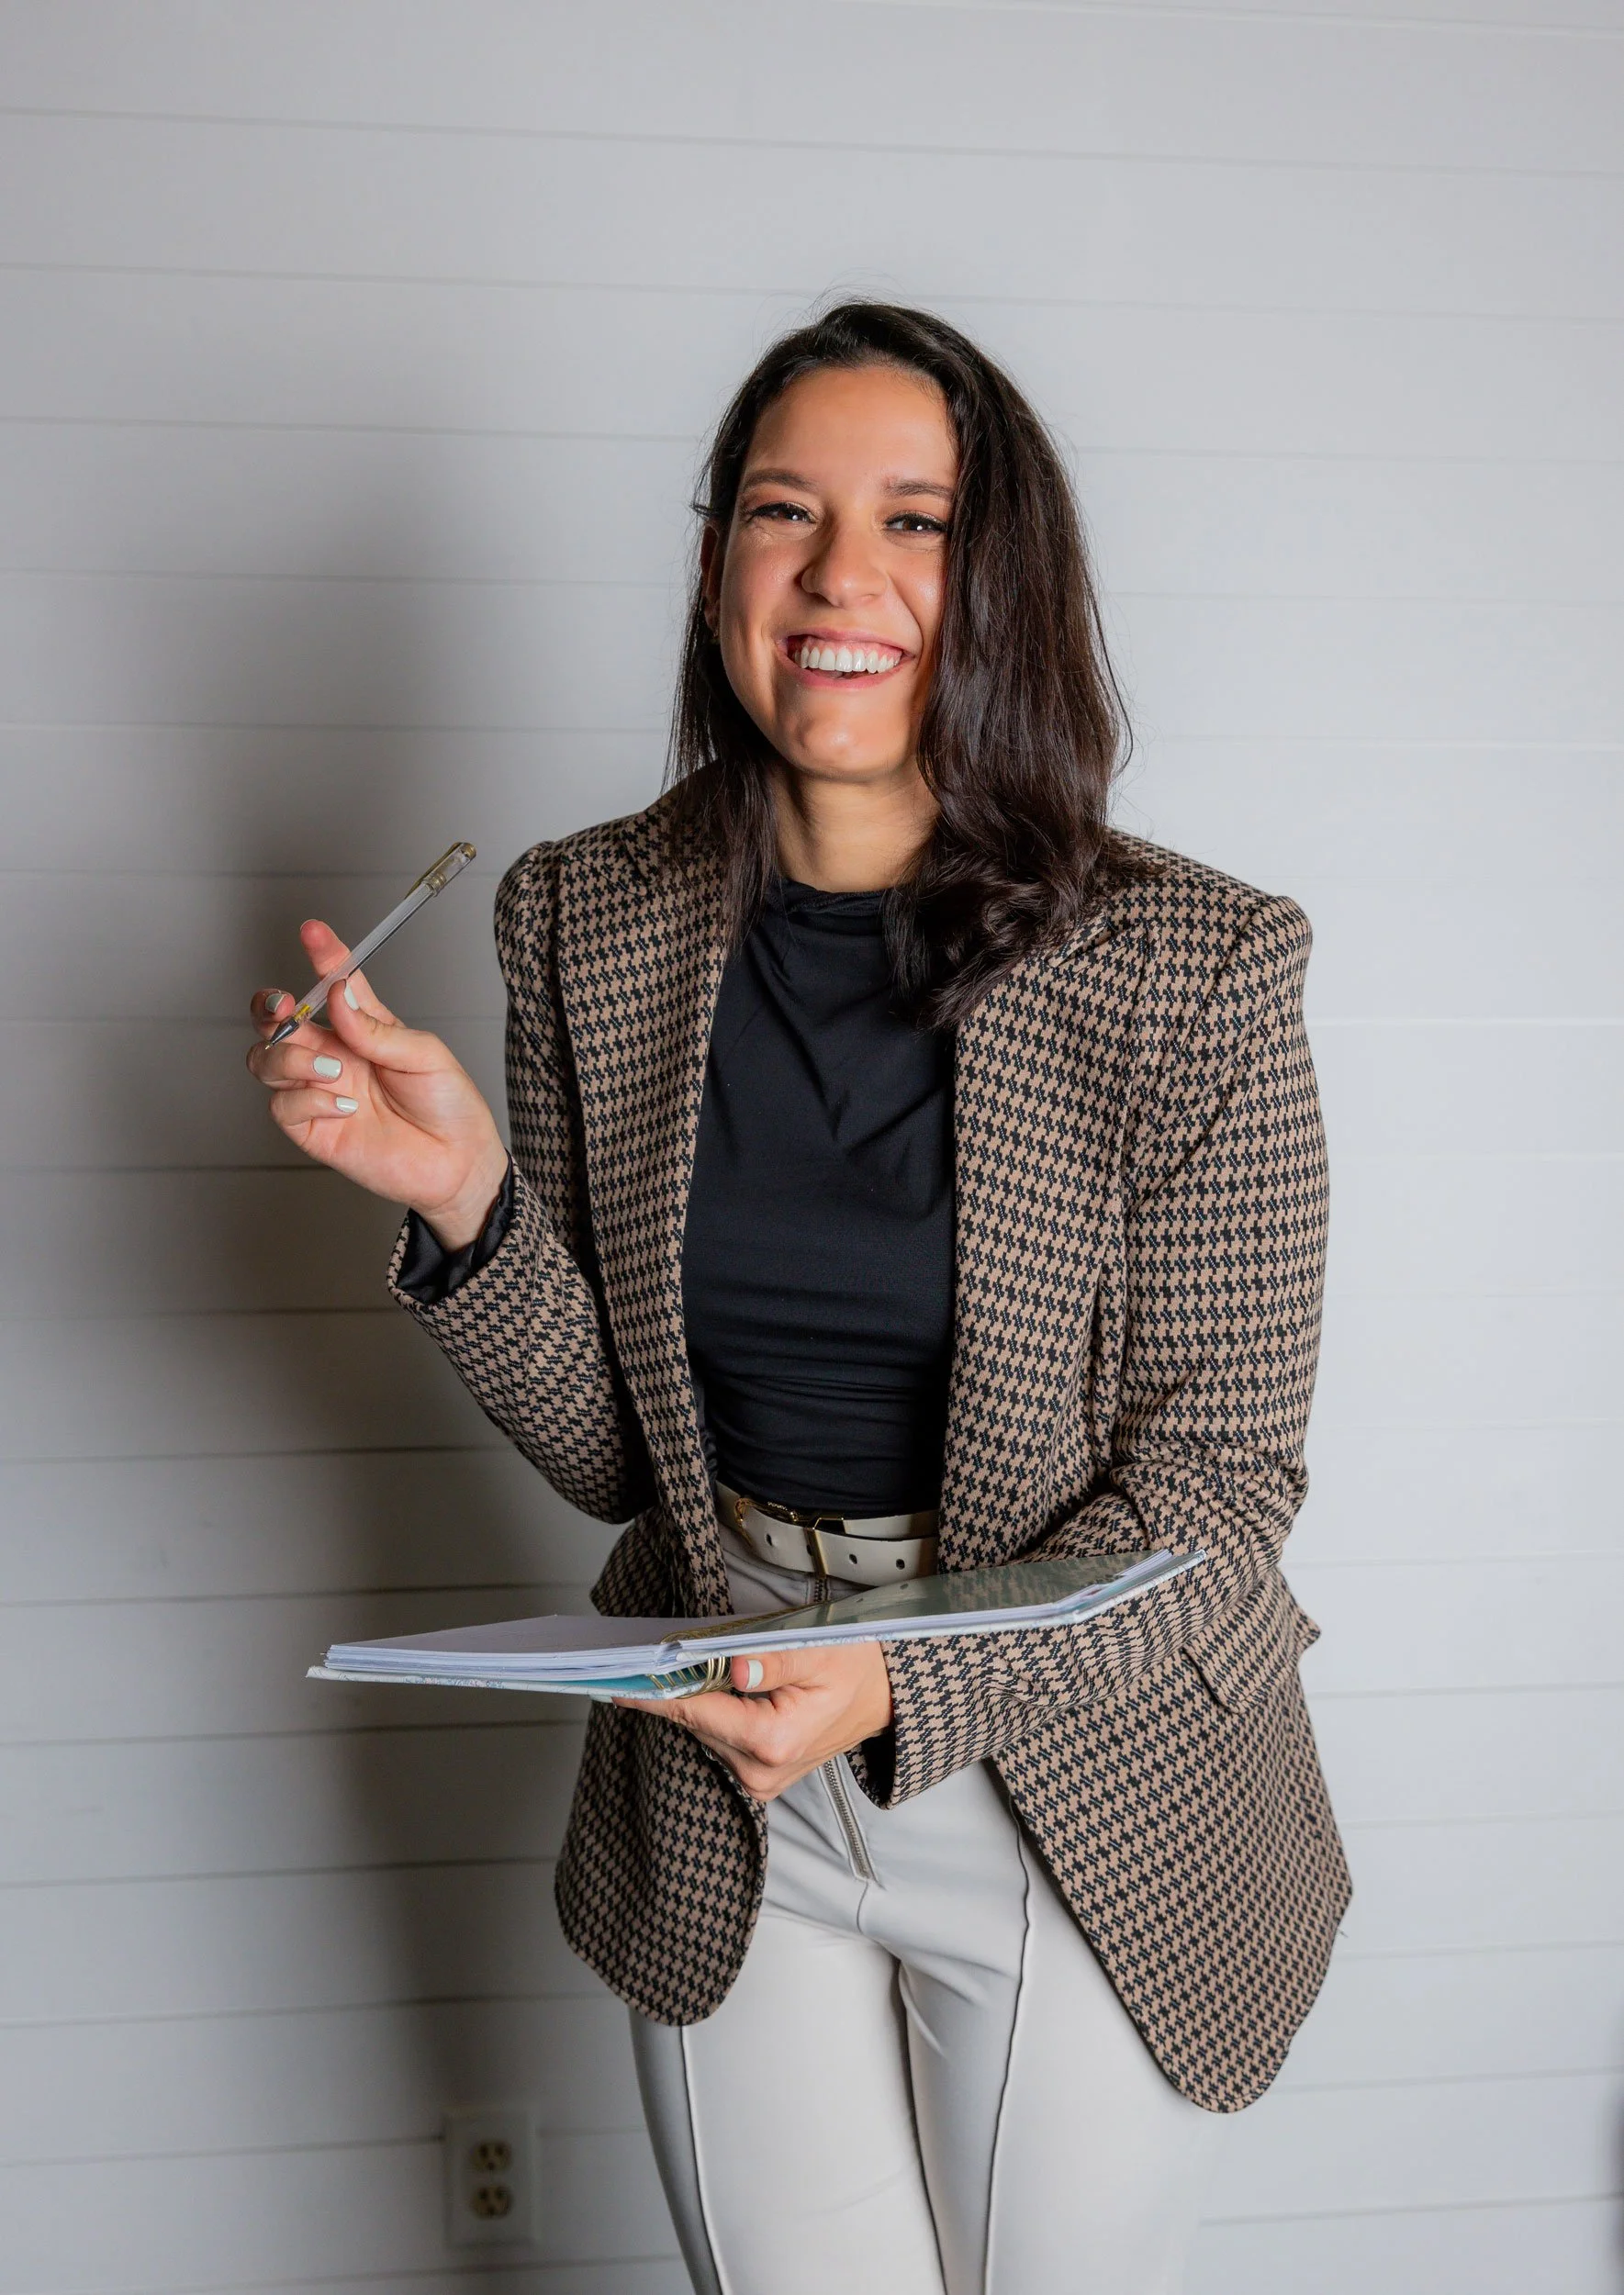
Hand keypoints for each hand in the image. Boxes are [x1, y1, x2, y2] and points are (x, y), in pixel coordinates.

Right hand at [246, 918, 508, 1245]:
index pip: (332, 984)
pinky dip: (307, 1099)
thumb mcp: (424, 1055)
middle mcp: (334, 1055)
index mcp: (361, 1029)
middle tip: (285, 1007)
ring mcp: (319, 1090)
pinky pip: (282, 1105)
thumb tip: (336, 994)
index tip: (313, 931)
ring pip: (266, 1060)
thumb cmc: (448, 1105)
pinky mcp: (313, 1128)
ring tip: (333, 1069)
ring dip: (289, 1057)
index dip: (321, 955)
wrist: (457, 1164)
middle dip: (269, 1006)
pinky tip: (344, 1105)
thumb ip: (376, 1028)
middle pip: (277, 1021)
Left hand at [620, 1641, 893, 1801]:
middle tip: (650, 1655)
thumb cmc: (857, 1668)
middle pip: (695, 1722)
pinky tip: (713, 1687)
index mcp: (772, 1741)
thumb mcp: (822, 1651)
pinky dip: (711, 1713)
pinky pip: (719, 1739)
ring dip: (694, 1699)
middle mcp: (760, 1771)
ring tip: (691, 1664)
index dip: (653, 1696)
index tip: (614, 1683)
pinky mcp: (759, 1775)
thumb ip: (776, 1659)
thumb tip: (733, 1667)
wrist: (886, 1696)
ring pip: (704, 1731)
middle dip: (674, 1689)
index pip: (695, 1713)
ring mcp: (759, 1779)